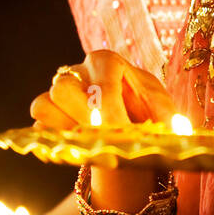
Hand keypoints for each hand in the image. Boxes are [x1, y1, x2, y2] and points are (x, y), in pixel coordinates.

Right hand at [29, 50, 176, 214]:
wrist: (130, 127)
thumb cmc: (146, 111)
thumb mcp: (162, 109)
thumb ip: (168, 116)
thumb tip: (175, 130)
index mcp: (107, 62)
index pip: (100, 72)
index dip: (109, 104)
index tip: (121, 130)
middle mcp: (78, 73)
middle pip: (63, 87)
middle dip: (83, 118)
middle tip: (103, 139)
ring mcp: (59, 95)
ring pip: (43, 104)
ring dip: (65, 130)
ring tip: (89, 145)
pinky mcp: (48, 118)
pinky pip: (38, 128)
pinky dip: (52, 142)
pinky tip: (76, 152)